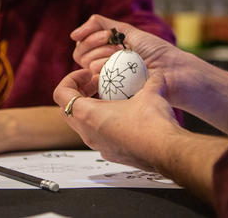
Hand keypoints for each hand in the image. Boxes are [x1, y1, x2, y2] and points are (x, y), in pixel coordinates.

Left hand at [53, 68, 181, 170]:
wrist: (167, 151)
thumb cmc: (152, 124)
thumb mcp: (149, 91)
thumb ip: (149, 79)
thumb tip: (155, 74)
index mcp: (89, 116)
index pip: (61, 94)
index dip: (71, 79)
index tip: (88, 74)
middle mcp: (88, 133)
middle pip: (68, 109)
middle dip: (80, 92)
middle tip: (98, 83)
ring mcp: (98, 146)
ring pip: (82, 124)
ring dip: (91, 107)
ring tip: (112, 96)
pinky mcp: (111, 153)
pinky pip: (97, 134)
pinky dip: (103, 121)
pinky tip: (124, 113)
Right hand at [71, 14, 207, 106]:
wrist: (175, 71)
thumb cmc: (156, 52)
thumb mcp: (127, 32)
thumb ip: (100, 25)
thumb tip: (72, 35)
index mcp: (106, 54)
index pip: (82, 45)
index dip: (92, 37)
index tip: (110, 35)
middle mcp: (104, 68)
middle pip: (80, 54)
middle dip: (97, 45)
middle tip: (118, 46)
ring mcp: (108, 82)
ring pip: (88, 65)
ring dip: (106, 56)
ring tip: (126, 58)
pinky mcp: (113, 96)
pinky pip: (97, 81)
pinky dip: (106, 69)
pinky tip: (121, 70)